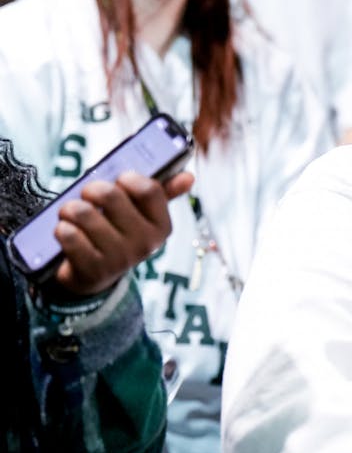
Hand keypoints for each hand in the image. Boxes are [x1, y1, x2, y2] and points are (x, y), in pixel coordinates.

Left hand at [52, 171, 192, 295]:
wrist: (95, 275)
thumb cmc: (118, 232)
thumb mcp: (141, 214)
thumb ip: (163, 193)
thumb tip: (189, 177)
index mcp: (162, 226)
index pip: (149, 190)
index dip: (128, 178)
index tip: (119, 180)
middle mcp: (145, 244)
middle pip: (112, 196)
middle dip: (92, 188)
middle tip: (87, 193)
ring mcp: (119, 259)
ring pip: (84, 213)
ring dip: (70, 208)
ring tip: (71, 212)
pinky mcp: (92, 270)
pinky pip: (69, 235)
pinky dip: (62, 228)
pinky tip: (66, 231)